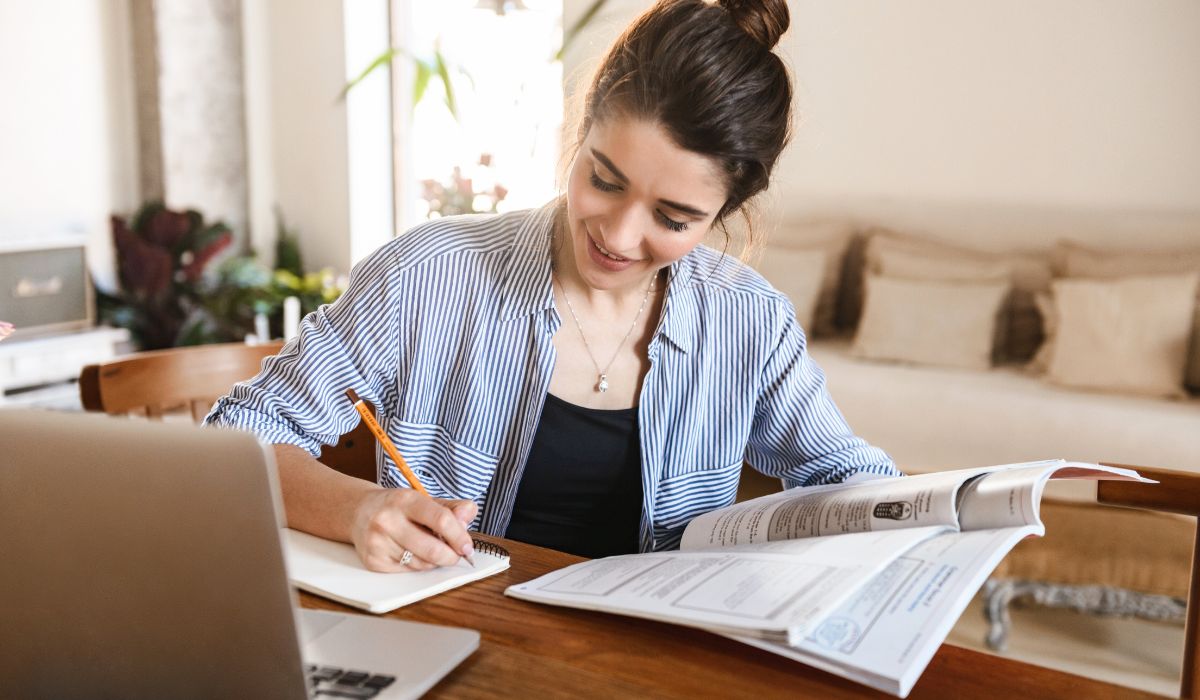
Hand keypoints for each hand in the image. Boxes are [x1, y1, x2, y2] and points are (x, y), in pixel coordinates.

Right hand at [350, 489, 477, 572]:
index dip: (459, 536)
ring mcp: (378, 542)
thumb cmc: (398, 507)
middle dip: (451, 556)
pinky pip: (408, 571)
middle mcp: (388, 520)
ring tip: (430, 548)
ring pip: (422, 564)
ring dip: (434, 561)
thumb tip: (468, 516)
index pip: (441, 519)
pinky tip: (412, 553)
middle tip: (456, 555)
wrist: (359, 512)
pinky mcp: (373, 561)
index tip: (467, 547)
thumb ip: (452, 507)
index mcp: (405, 500)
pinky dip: (417, 566)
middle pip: (432, 549)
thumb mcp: (425, 500)